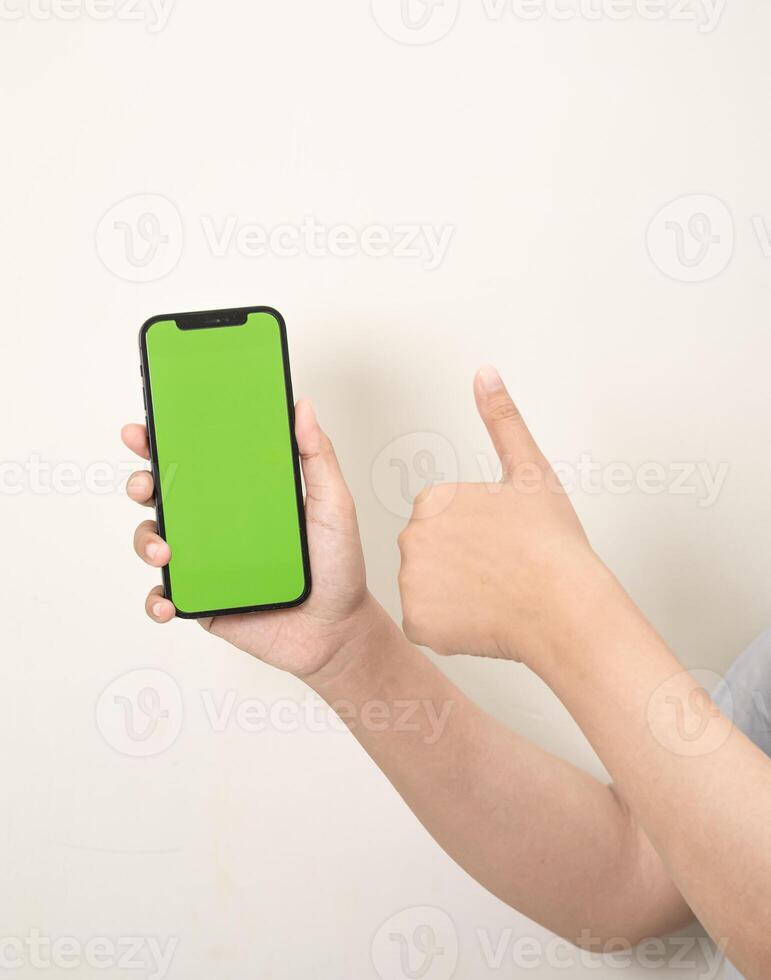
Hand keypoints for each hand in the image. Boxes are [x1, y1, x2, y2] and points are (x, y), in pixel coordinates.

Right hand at [121, 400, 378, 679]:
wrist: (338, 631)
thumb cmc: (338, 566)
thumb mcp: (334, 505)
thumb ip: (318, 457)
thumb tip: (303, 407)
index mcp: (244, 494)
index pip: (198, 460)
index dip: (167, 441)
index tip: (147, 427)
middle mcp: (218, 525)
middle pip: (165, 495)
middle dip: (142, 482)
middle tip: (146, 483)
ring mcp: (206, 562)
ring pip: (156, 541)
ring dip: (146, 539)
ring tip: (164, 550)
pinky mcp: (203, 600)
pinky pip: (166, 597)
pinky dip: (157, 599)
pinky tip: (168, 599)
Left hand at [397, 366, 607, 664]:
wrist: (567, 608)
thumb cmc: (553, 545)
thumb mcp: (530, 471)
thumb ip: (501, 419)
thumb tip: (485, 372)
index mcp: (434, 498)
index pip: (441, 520)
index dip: (473, 534)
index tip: (499, 543)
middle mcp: (412, 535)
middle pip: (429, 553)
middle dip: (457, 564)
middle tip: (499, 570)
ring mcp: (412, 580)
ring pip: (427, 589)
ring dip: (452, 596)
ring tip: (494, 595)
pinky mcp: (417, 622)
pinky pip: (426, 624)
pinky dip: (448, 628)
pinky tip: (481, 619)